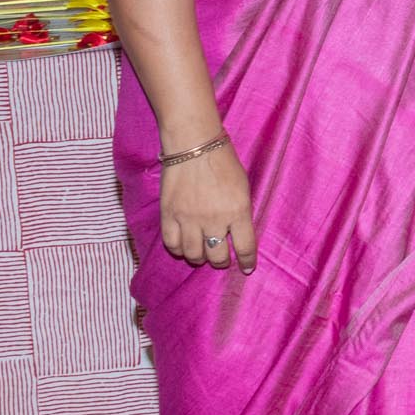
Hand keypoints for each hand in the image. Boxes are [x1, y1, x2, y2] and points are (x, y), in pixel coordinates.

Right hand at [160, 141, 255, 272]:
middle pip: (216, 254)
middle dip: (220, 261)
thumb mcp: (243, 187)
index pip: (244, 247)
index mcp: (238, 211)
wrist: (194, 145)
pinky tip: (183, 247)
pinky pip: (171, 243)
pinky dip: (177, 250)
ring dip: (199, 258)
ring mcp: (189, 219)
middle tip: (221, 259)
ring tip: (202, 254)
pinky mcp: (168, 215)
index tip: (246, 268)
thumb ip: (240, 212)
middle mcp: (214, 219)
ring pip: (193, 254)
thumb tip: (237, 233)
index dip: (246, 261)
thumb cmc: (223, 162)